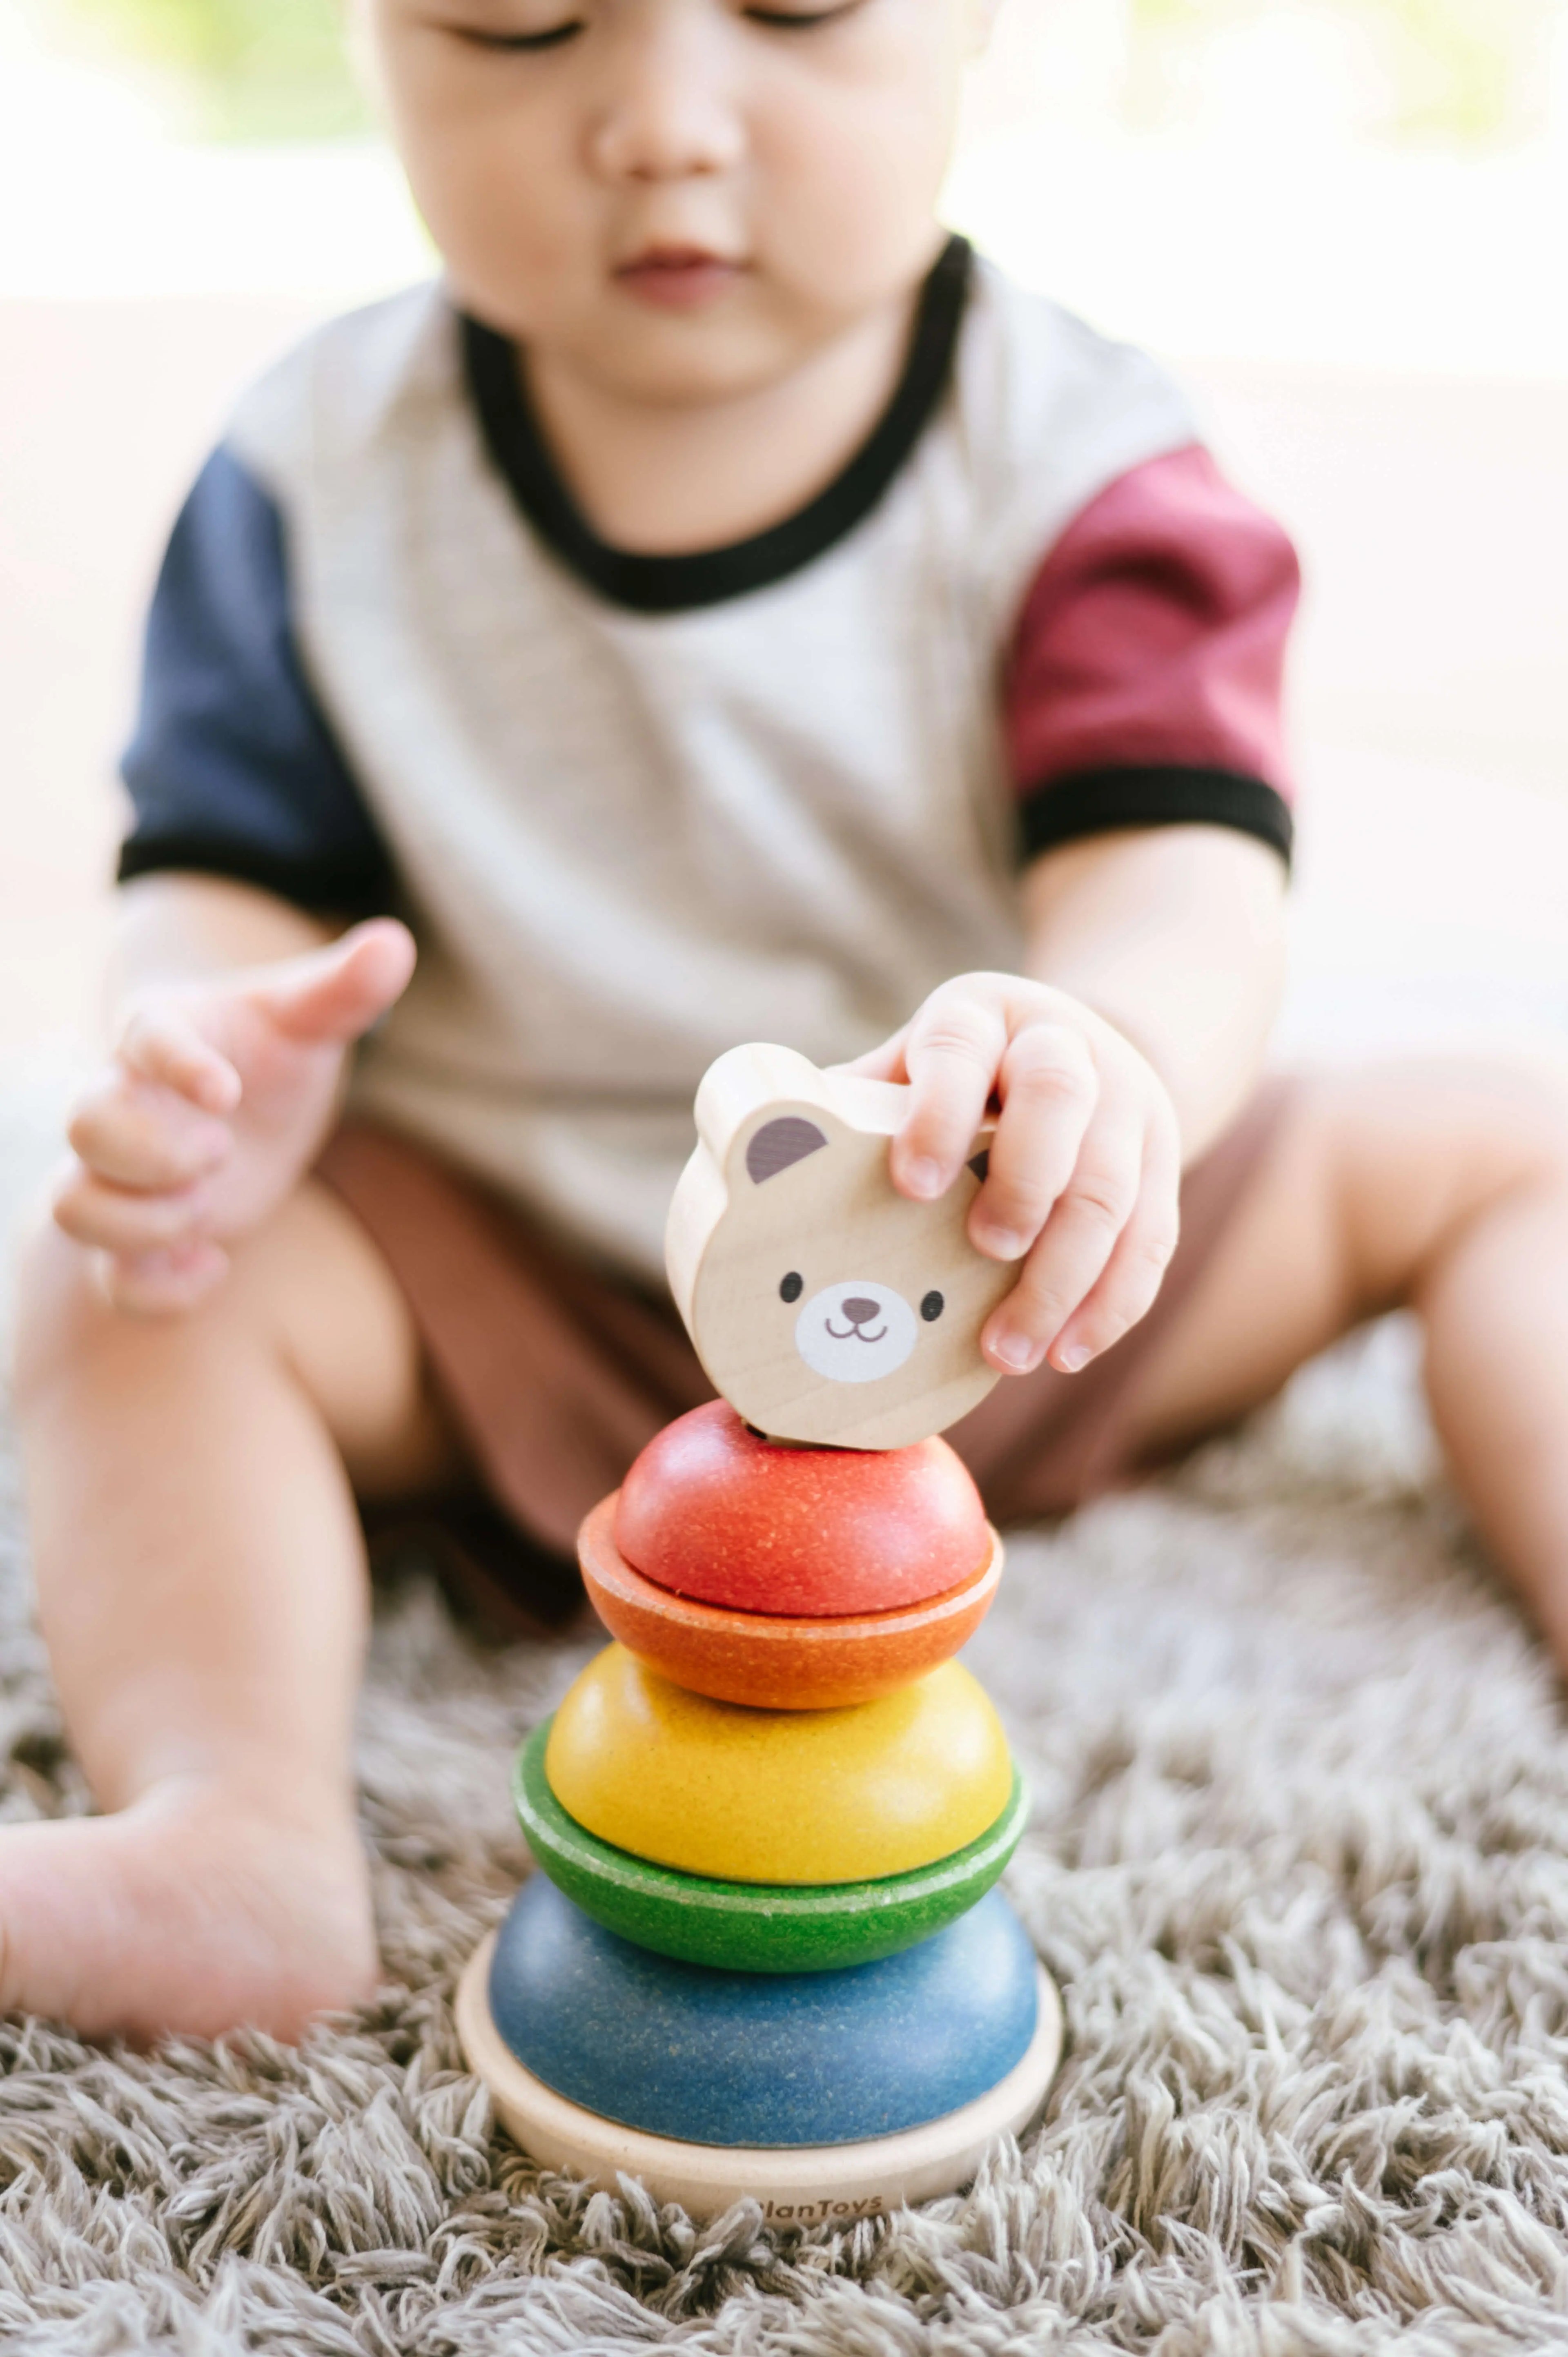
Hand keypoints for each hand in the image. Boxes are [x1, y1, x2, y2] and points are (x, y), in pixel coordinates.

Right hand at [53, 919, 415, 1313]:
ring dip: (139, 1224)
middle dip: (153, 1154)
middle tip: (222, 1152)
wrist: (248, 1109)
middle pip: (85, 1127)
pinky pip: (109, 1281)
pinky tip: (214, 1267)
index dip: (176, 1066)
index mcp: (161, 1036)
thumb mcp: (310, 1019)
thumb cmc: (272, 1054)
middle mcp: (125, 1104)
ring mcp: (121, 1177)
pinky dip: (156, 1290)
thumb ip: (345, 987)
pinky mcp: (136, 1240)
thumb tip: (397, 941)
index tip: (227, 1092)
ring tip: (207, 1212)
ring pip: (72, 1208)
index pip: (143, 1038)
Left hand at [847, 972, 1180, 1376]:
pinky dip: (1113, 1303)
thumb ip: (856, 1101)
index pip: (960, 1047)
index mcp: (982, 1016)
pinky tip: (1068, 1353)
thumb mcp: (914, 1061)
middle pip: (1061, 1103)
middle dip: (1024, 1184)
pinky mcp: (1163, 1160)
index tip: (907, 1182)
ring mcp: (1127, 1102)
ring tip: (1009, 1351)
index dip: (937, 1111)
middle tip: (984, 1251)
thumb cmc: (964, 1070)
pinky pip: (1152, 1236)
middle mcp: (1066, 1046)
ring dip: (1067, 1277)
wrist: (1084, 1043)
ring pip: (1114, 1187)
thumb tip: (753, 1167)